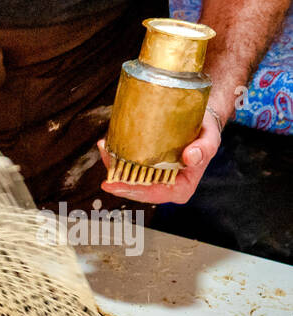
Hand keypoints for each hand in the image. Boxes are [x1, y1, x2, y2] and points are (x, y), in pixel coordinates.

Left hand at [98, 109, 222, 203]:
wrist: (202, 121)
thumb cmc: (206, 132)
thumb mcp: (211, 139)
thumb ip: (204, 149)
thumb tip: (190, 158)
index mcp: (181, 188)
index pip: (153, 194)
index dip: (132, 191)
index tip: (113, 184)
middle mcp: (165, 186)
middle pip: (135, 187)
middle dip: (117, 177)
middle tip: (105, 159)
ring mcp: (153, 177)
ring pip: (128, 176)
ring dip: (113, 163)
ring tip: (104, 147)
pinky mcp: (145, 166)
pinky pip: (128, 164)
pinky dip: (117, 155)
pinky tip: (108, 144)